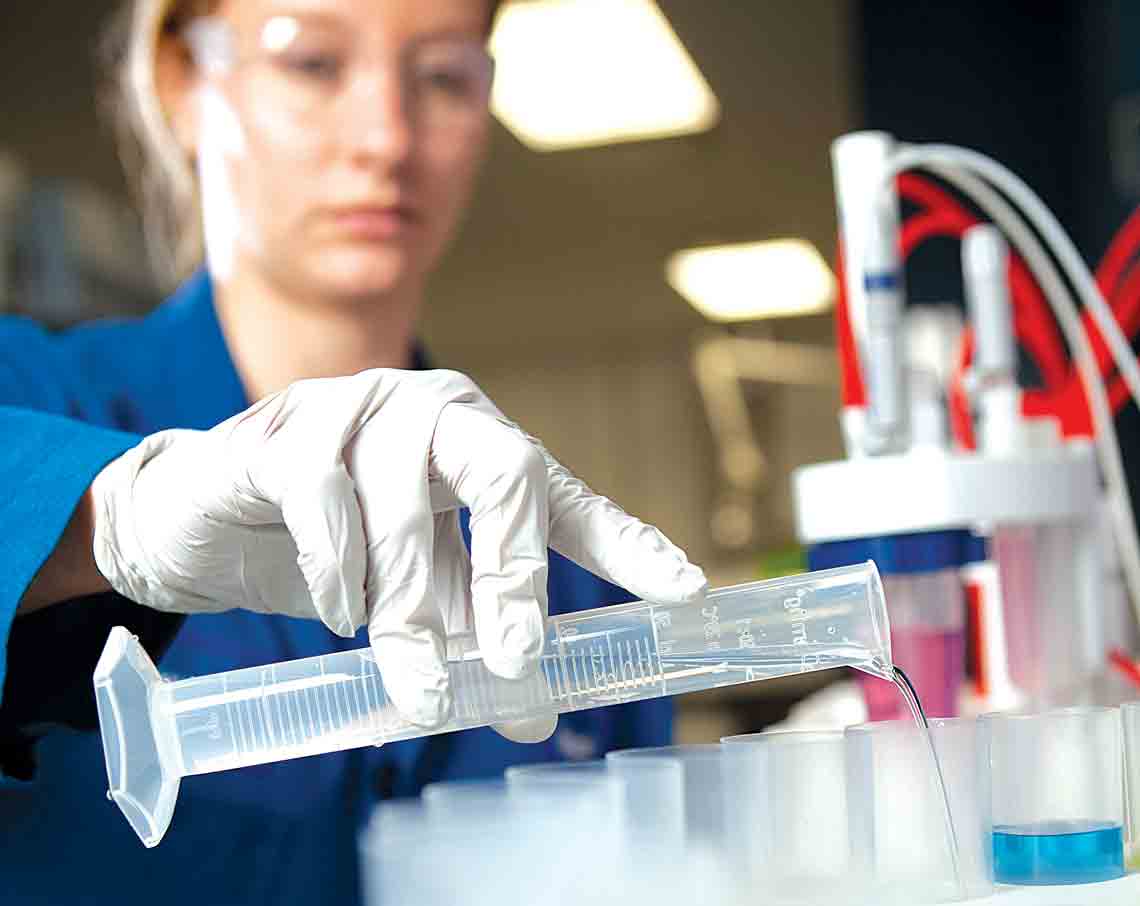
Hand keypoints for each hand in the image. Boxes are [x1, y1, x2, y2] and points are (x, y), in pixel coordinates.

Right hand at [91, 369, 706, 738]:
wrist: (212, 515)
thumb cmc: (337, 545)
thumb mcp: (422, 586)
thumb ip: (474, 629)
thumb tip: (534, 717)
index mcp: (484, 448)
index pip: (567, 497)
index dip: (628, 546)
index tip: (686, 595)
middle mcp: (439, 414)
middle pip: (505, 470)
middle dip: (512, 576)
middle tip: (515, 664)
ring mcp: (364, 407)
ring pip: (405, 508)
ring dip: (405, 610)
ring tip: (408, 678)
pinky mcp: (290, 427)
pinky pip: (325, 499)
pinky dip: (336, 573)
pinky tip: (337, 610)